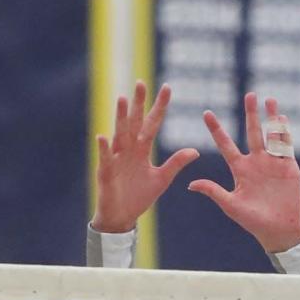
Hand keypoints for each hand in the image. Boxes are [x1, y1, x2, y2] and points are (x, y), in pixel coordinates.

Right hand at [92, 82, 198, 232]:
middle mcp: (128, 150)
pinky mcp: (106, 172)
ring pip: (119, 134)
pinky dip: (104, 148)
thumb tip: (196, 150)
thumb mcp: (161, 179)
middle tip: (141, 83)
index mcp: (142, 150)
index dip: (159, 106)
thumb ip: (176, 163)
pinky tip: (103, 136)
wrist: (122, 217)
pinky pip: (106, 158)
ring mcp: (116, 159)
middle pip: (134, 122)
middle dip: (137, 104)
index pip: (152, 123)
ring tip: (121, 99)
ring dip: (120, 117)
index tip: (167, 88)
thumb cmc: (138, 197)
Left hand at [187, 94, 299, 253]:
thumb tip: (190, 184)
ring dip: (270, 117)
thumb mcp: (230, 205)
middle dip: (250, 114)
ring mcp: (272, 162)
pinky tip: (280, 117)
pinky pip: (285, 145)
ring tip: (268, 99)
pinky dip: (283, 131)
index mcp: (239, 170)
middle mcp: (255, 162)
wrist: (278, 229)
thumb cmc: (252, 220)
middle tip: (249, 94)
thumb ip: (214, 191)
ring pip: (270, 134)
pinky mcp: (288, 166)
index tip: (206, 113)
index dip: (216, 129)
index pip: (225, 145)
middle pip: (251, 132)